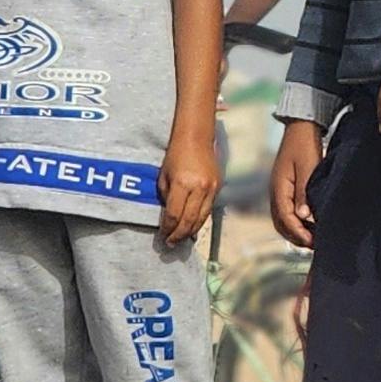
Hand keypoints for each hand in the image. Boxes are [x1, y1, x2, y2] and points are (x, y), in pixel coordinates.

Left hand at [159, 122, 220, 249]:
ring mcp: (211, 188)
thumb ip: (166, 198)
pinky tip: (193, 226)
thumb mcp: (164, 177)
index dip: (167, 228)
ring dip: (191, 231)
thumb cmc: (175, 155)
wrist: (196, 138)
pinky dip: (200, 220)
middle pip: (189, 220)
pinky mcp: (218, 187)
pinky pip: (209, 209)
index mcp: (182, 184)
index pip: (174, 214)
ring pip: (202, 218)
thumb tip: (169, 217)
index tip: (162, 236)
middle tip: (171, 244)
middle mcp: (199, 188)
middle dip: (179, 235)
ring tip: (181, 239)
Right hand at [270, 118, 323, 247]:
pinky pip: (287, 211)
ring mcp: (279, 191)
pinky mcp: (285, 189)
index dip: (298, 233)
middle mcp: (276, 192)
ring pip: (283, 219)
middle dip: (296, 236)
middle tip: (315, 245)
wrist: (301, 127)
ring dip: (296, 231)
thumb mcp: (307, 167)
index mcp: (279, 188)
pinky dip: (296, 222)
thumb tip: (303, 217)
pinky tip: (310, 225)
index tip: (312, 242)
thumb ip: (304, 192)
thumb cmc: (305, 145)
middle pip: (281, 223)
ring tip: (314, 239)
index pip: (285, 218)